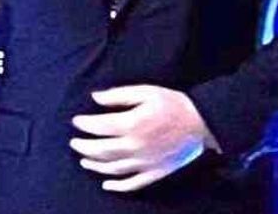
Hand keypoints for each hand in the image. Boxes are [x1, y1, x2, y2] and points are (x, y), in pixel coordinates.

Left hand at [68, 84, 219, 192]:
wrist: (203, 123)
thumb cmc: (173, 104)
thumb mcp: (146, 91)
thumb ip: (118, 95)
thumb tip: (95, 97)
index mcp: (132, 125)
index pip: (99, 127)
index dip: (84, 124)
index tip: (76, 121)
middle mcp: (135, 147)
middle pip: (101, 151)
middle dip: (84, 146)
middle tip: (74, 142)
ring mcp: (145, 163)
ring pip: (113, 168)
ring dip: (95, 165)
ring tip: (83, 160)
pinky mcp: (155, 173)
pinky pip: (133, 184)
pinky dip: (118, 186)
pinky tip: (107, 184)